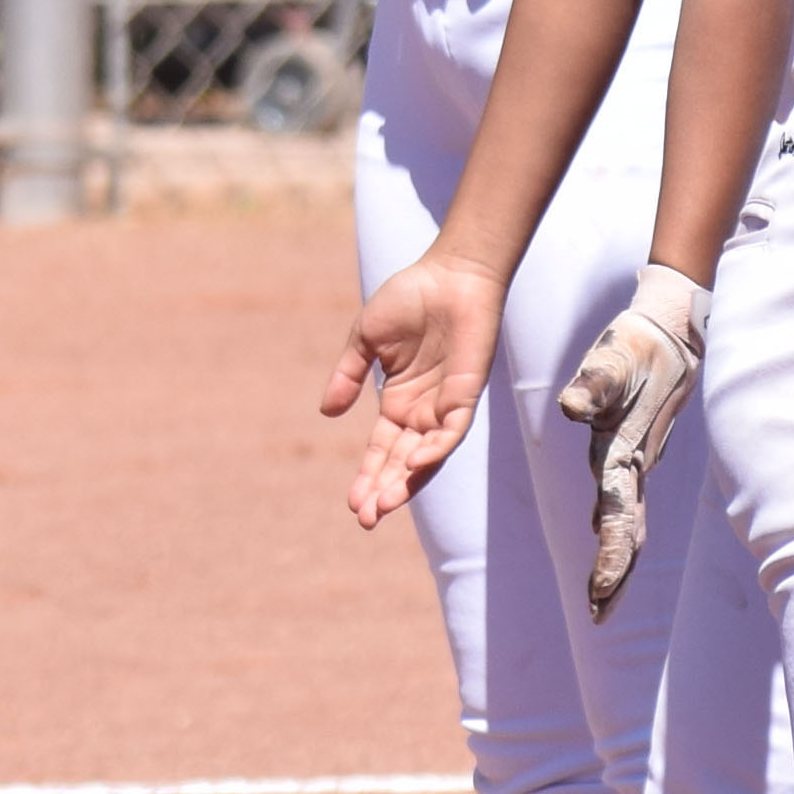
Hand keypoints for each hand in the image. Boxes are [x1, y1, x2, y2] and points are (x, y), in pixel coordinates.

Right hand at [319, 248, 506, 529]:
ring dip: (407, 482)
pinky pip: (452, 431)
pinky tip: (415, 464)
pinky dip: (436, 450)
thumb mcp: (365, 339)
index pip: (381, 450)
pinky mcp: (466, 395)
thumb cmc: (410, 299)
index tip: (352, 505)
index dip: (367, 477)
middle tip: (365, 519)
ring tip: (384, 504)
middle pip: (401, 463)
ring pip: (427, 457)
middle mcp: (422, 412)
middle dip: (384, 491)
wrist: (450, 274)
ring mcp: (446, 406)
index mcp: (399, 402)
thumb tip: (327, 413)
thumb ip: (348, 375)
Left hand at [556, 261, 709, 618]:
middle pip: (627, 533)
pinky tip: (601, 531)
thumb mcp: (611, 360)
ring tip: (601, 597)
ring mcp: (637, 459)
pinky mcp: (636, 448)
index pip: (619, 520)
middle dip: (616, 578)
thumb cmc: (637, 342)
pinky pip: (624, 497)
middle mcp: (632, 465)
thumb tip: (572, 408)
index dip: (612, 559)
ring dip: (617, 559)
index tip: (600, 594)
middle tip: (599, 616)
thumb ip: (594, 385)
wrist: (672, 329)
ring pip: (628, 520)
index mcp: (625, 455)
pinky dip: (616, 525)